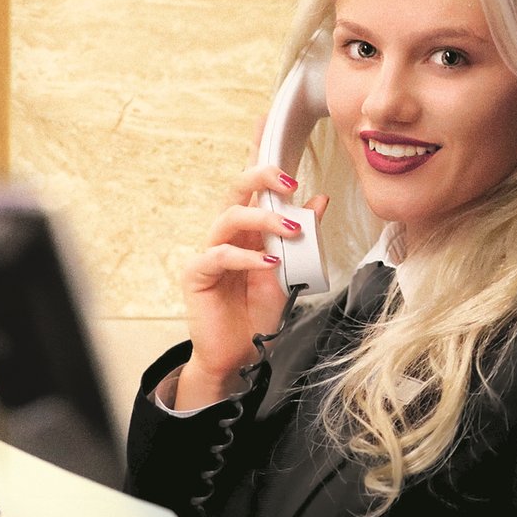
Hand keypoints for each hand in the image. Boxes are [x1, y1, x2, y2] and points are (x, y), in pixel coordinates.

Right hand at [175, 165, 326, 409]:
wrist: (241, 353)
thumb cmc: (259, 314)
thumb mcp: (291, 271)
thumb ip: (303, 238)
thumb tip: (320, 199)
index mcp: (247, 231)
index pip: (252, 190)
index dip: (263, 169)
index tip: (287, 163)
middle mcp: (226, 236)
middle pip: (235, 191)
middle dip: (260, 178)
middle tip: (289, 183)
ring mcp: (209, 252)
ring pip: (229, 217)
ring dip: (263, 218)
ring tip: (291, 229)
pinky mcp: (196, 274)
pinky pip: (219, 255)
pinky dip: (246, 256)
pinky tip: (269, 263)